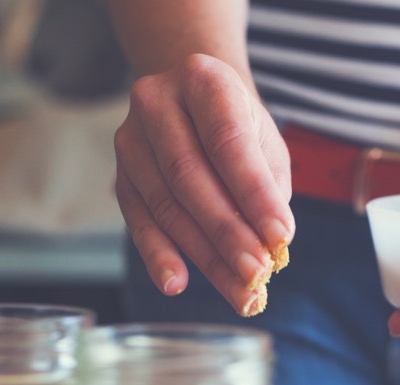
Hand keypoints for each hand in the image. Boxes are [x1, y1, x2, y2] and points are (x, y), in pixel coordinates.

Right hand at [114, 54, 293, 316]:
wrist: (192, 101)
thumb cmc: (238, 125)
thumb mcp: (264, 141)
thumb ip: (268, 187)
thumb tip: (271, 245)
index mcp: (202, 80)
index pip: (228, 141)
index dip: (254, 193)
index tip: (280, 237)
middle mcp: (156, 102)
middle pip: (189, 176)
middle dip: (227, 232)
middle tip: (257, 273)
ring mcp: (130, 138)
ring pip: (165, 204)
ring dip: (204, 254)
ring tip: (238, 290)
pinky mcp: (119, 175)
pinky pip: (139, 221)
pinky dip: (159, 255)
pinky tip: (177, 283)